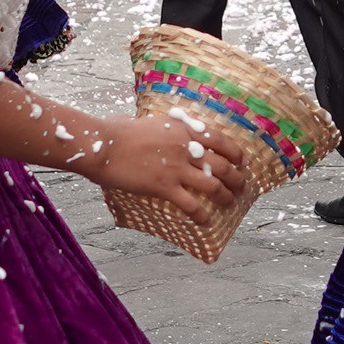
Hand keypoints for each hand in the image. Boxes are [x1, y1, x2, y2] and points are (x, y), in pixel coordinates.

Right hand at [78, 109, 251, 222]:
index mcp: (184, 129)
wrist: (102, 145)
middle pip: (222, 165)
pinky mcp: (165, 187)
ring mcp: (177, 168)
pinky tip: (206, 222)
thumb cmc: (117, 130)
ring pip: (213, 186)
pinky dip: (202, 215)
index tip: (242, 162)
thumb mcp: (148, 122)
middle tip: (242, 187)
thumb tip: (162, 129)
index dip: (236, 153)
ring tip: (231, 204)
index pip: (221, 140)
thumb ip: (162, 127)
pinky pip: (191, 205)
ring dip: (226, 196)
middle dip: (237, 178)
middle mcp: (186, 148)